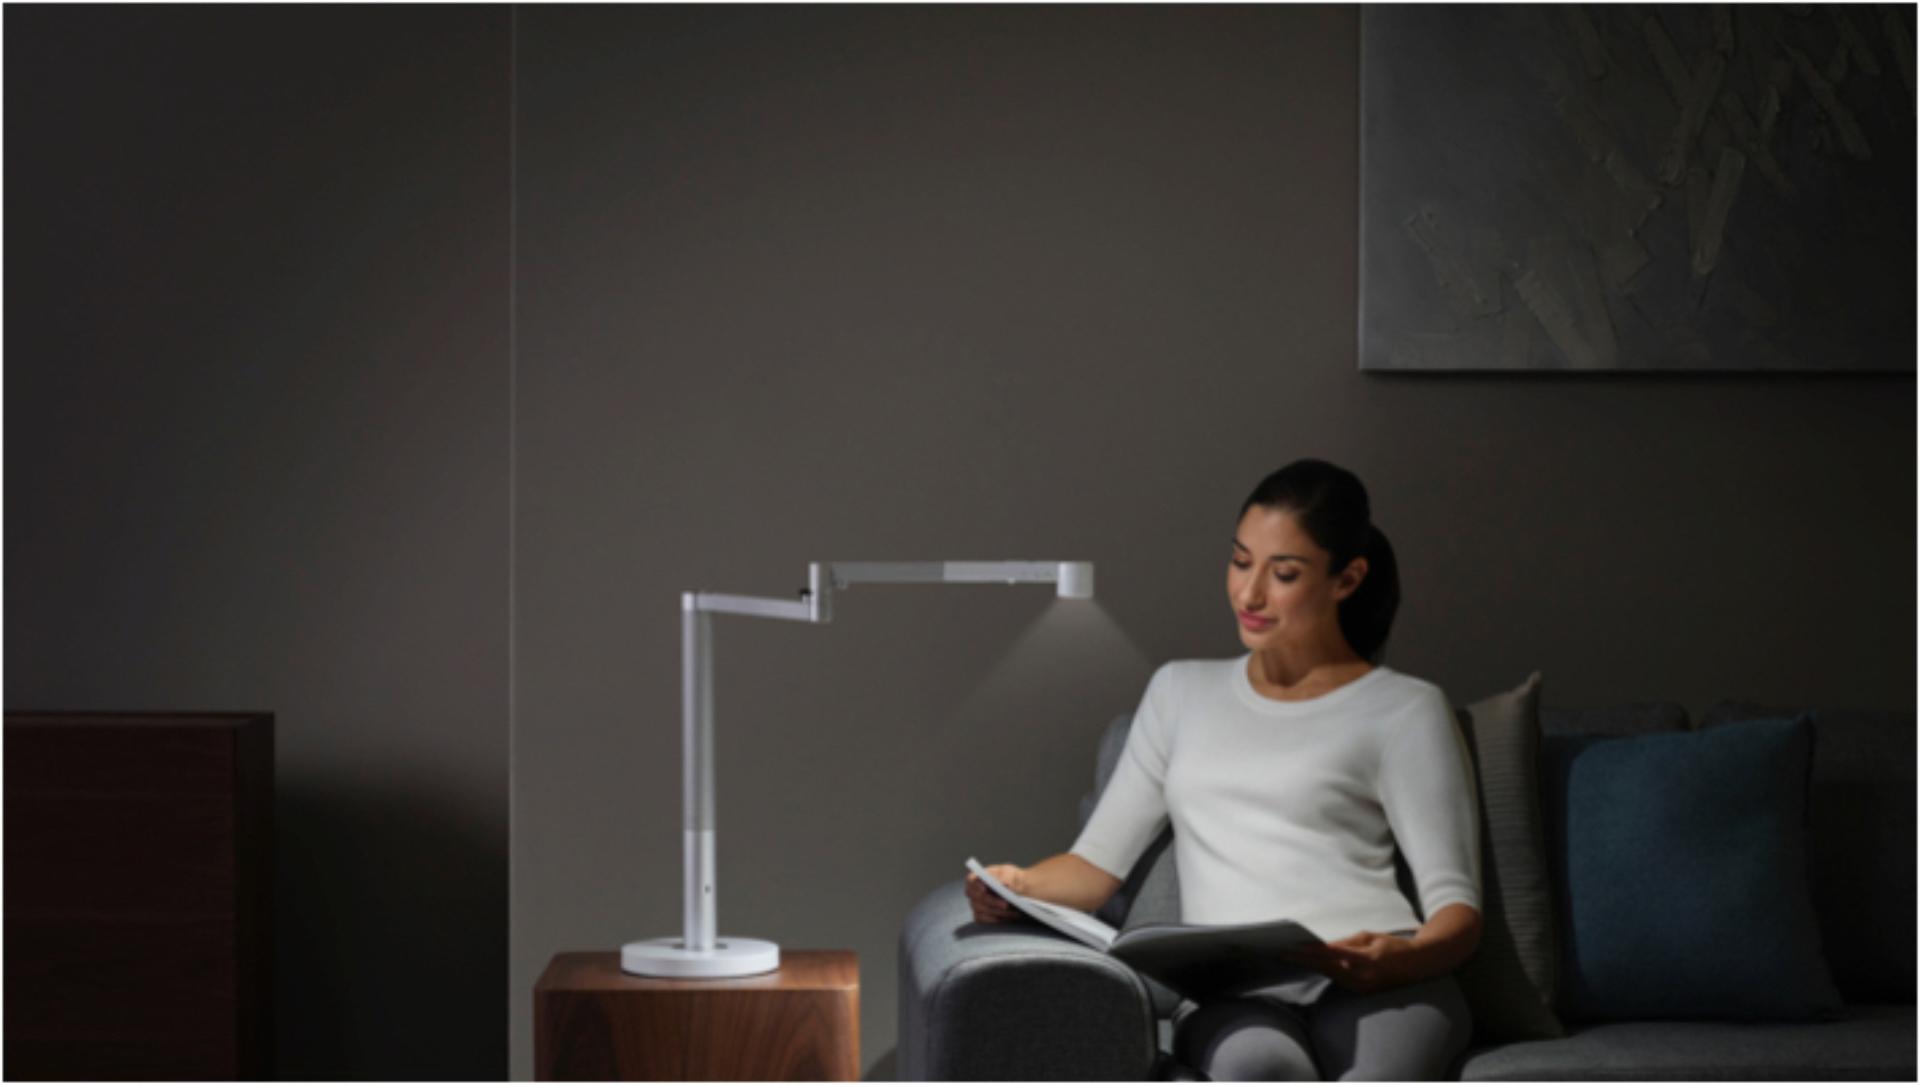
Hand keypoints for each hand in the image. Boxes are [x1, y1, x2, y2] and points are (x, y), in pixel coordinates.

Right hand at [964, 864, 1028, 923]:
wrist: (1015, 891)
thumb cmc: (1009, 878)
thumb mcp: (1009, 873)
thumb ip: (1006, 876)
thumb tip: (1005, 883)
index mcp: (977, 878)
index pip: (971, 881)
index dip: (976, 885)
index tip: (984, 889)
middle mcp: (973, 892)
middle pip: (978, 898)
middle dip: (993, 902)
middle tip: (1006, 905)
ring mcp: (975, 905)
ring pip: (983, 910)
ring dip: (999, 912)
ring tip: (1014, 912)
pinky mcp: (979, 916)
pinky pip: (984, 919)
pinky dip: (997, 919)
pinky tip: (1009, 917)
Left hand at [1279, 930, 1422, 994]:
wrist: (1418, 964)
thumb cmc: (1392, 945)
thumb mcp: (1370, 937)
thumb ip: (1347, 943)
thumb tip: (1324, 947)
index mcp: (1365, 959)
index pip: (1329, 955)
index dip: (1308, 952)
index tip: (1290, 948)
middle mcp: (1363, 976)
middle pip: (1325, 968)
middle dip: (1303, 961)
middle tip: (1281, 954)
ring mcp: (1363, 986)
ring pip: (1329, 975)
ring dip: (1311, 967)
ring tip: (1291, 959)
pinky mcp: (1363, 992)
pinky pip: (1339, 981)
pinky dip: (1324, 972)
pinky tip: (1311, 966)